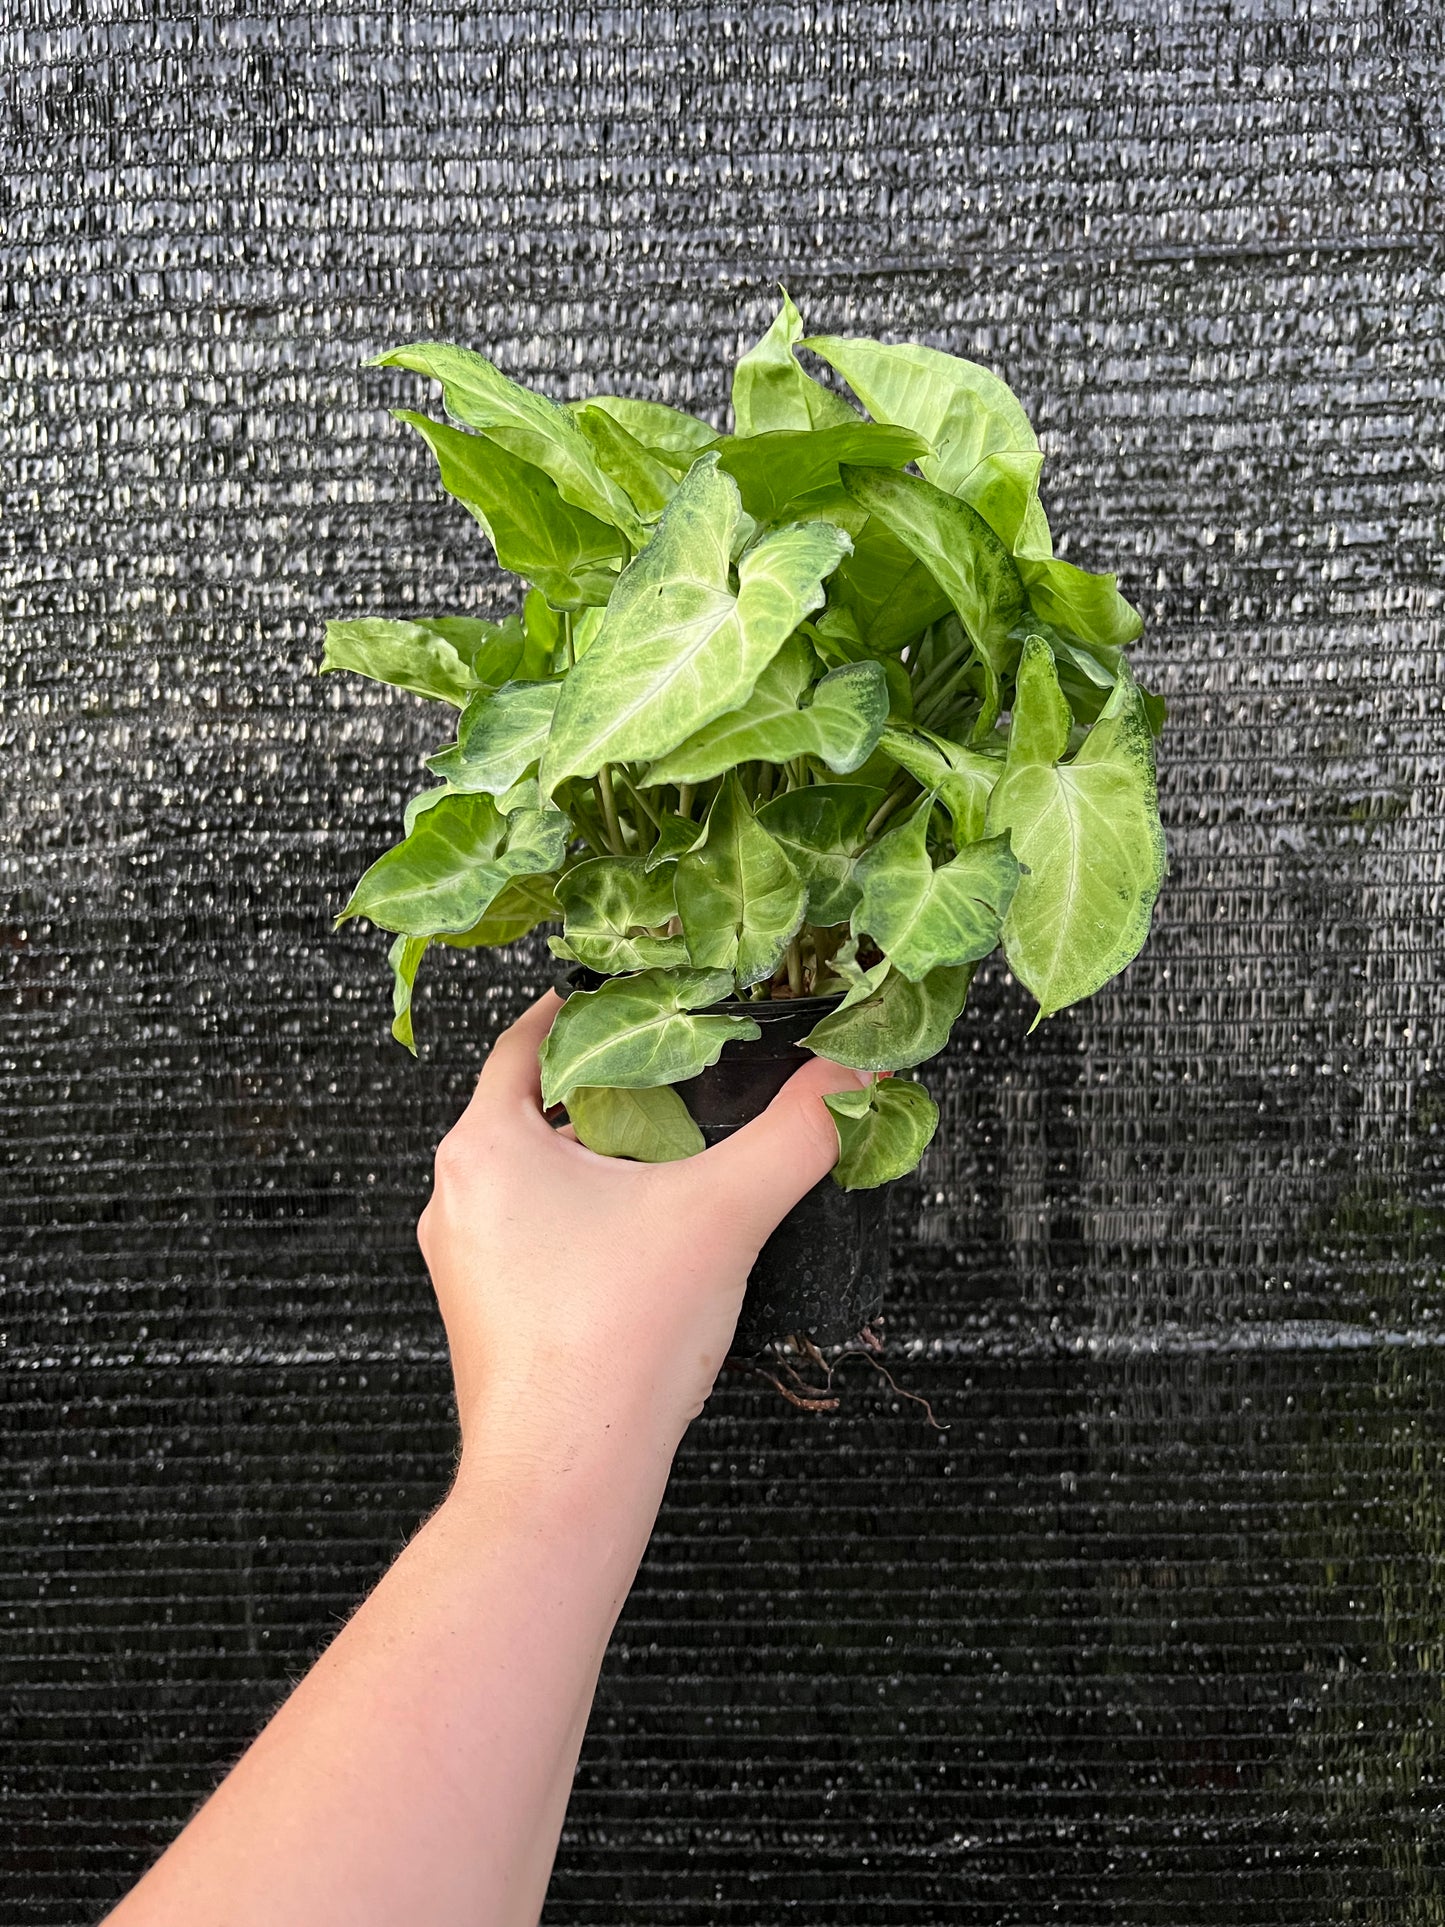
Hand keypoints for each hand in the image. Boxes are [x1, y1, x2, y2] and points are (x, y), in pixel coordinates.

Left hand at [419, 990, 868, 1472]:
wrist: (566, 1481)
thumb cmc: (615, 1344)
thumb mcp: (724, 1213)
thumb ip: (798, 1134)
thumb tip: (856, 1078)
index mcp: (484, 1146)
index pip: (528, 1040)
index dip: (587, 1009)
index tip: (636, 999)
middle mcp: (457, 1196)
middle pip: (533, 1109)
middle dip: (608, 1092)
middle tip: (680, 1079)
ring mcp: (466, 1262)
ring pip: (535, 1179)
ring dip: (600, 1163)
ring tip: (676, 1160)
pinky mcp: (489, 1316)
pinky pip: (536, 1239)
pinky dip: (588, 1223)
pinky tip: (649, 1245)